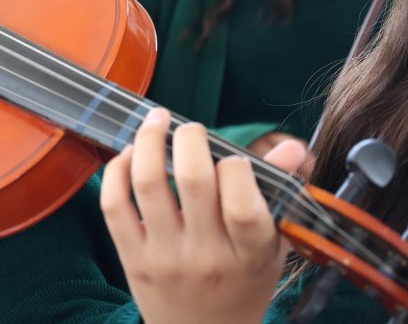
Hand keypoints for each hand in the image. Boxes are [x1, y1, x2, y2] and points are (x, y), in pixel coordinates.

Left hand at [101, 108, 307, 323]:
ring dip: (149, 141)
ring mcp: (165, 256)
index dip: (236, 166)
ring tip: (156, 122)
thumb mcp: (272, 247)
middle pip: (193, 180)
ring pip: (149, 184)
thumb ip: (278, 194)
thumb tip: (293, 146)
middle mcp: (206, 256)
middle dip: (190, 138)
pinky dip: (118, 171)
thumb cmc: (242, 284)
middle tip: (190, 128)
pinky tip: (130, 156)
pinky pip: (114, 205)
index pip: (242, 203)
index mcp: (249, 255)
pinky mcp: (131, 258)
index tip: (232, 158)